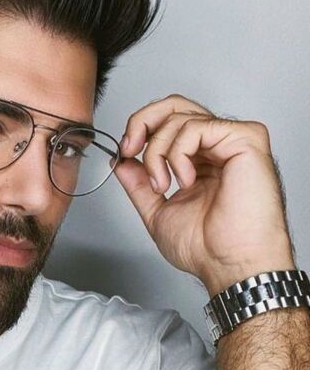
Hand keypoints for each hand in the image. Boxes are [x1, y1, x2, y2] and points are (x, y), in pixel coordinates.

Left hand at [112, 93, 295, 295]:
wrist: (228, 264)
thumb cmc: (207, 247)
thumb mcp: (157, 210)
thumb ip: (139, 184)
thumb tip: (122, 161)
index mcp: (199, 161)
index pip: (168, 121)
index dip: (140, 129)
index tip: (125, 152)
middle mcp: (216, 146)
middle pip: (174, 105)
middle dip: (142, 123)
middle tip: (130, 149)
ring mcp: (232, 140)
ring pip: (180, 117)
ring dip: (158, 153)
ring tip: (164, 185)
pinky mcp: (246, 138)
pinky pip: (197, 126)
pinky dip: (179, 153)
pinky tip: (187, 181)